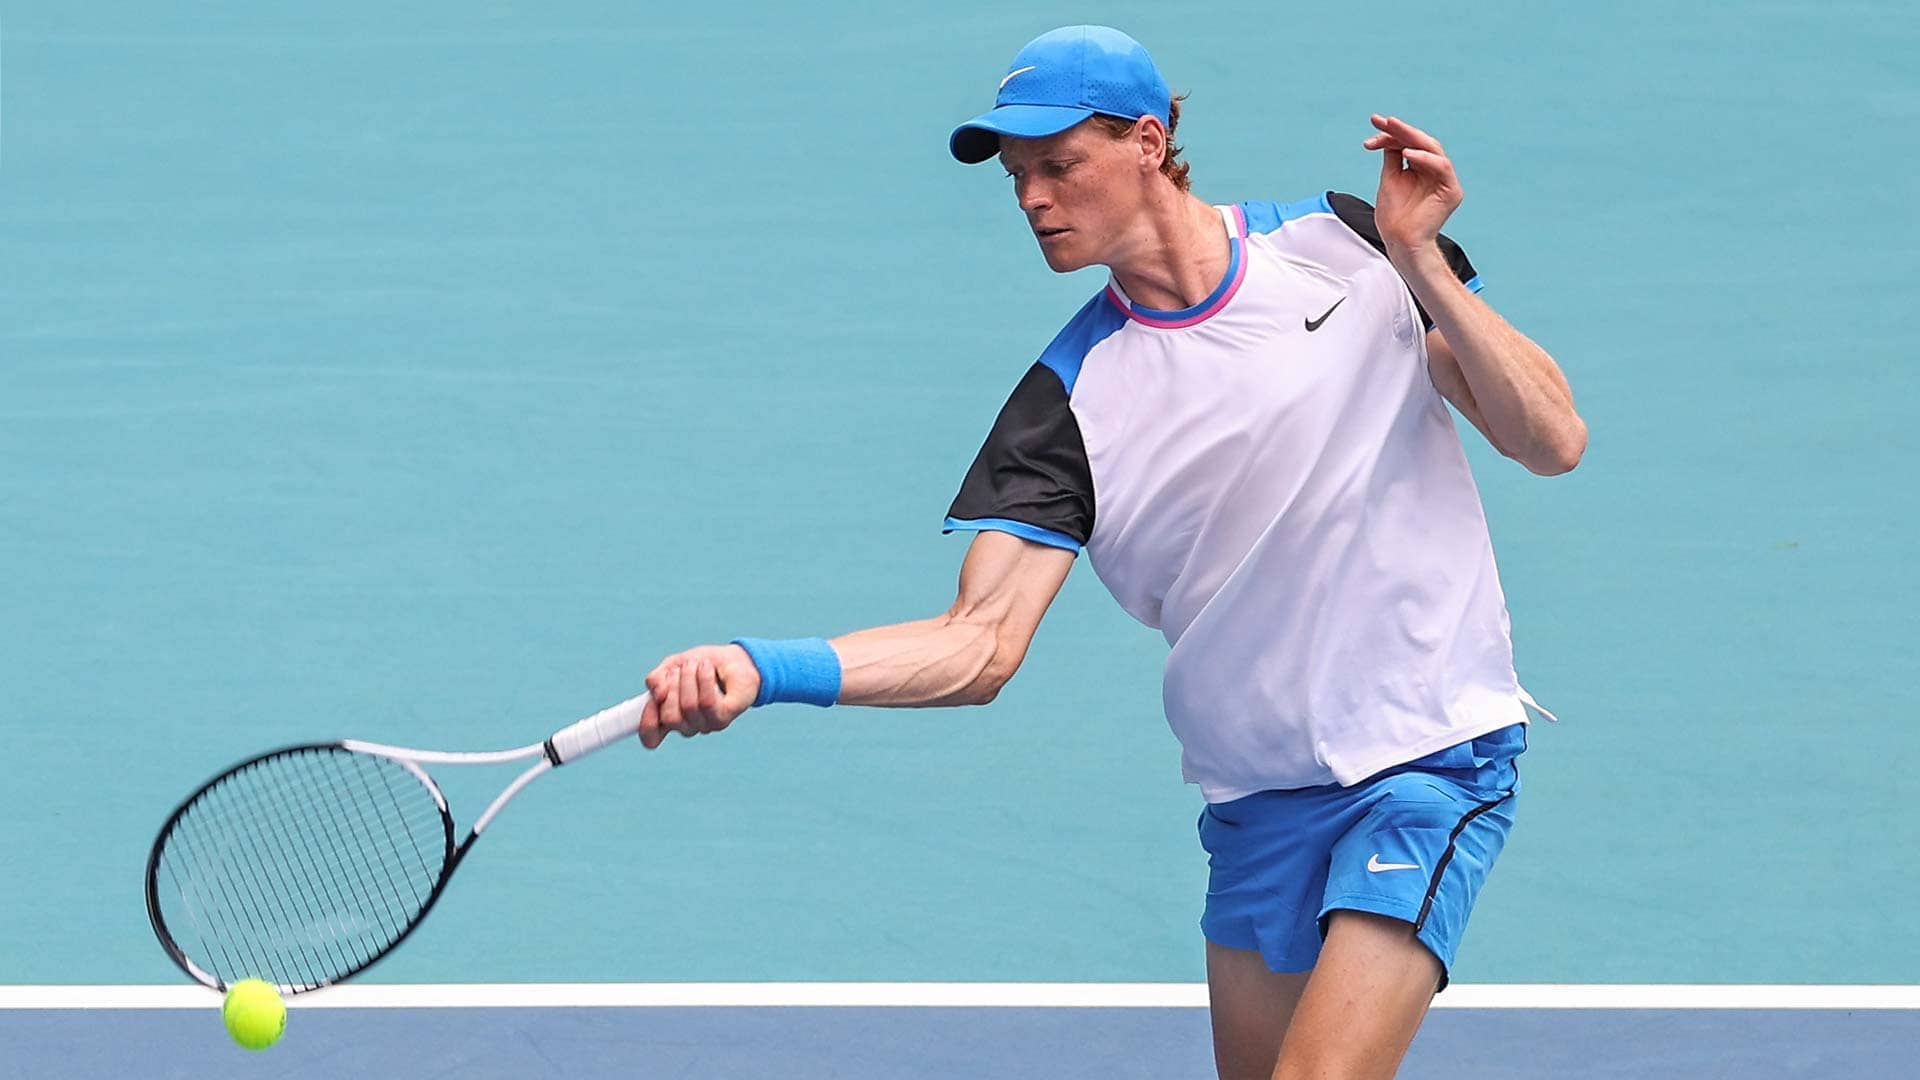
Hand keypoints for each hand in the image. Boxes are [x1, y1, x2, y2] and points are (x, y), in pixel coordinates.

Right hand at [638, 643, 760, 748]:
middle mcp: (687, 726)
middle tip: (681, 669)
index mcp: (671, 718)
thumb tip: (655, 691)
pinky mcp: (724, 718)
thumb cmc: (702, 665)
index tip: (654, 698)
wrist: (735, 659)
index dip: (646, 723)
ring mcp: (706, 724)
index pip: (651, 737)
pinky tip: (706, 668)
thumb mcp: (673, 666)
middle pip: (670, 717)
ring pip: (689, 707)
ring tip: (696, 663)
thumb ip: (657, 679)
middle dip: (673, 687)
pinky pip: (707, 704)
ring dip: (689, 679)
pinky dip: (704, 681)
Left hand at [1363, 114, 1462, 259]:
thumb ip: (1392, 157)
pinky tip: (1407, 153)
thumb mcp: (1389, 179)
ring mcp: (1445, 180)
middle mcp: (1435, 171)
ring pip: (1432, 148)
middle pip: (1421, 142)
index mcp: (1421, 169)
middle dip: (1400, 129)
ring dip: (1411, 137)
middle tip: (1382, 120)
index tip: (1374, 123)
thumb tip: (1387, 135)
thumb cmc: (1394, 217)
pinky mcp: (1451, 191)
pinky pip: (1441, 167)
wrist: (1400, 242)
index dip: (1392, 132)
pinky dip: (1424, 158)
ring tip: (1392, 128)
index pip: (1409, 143)